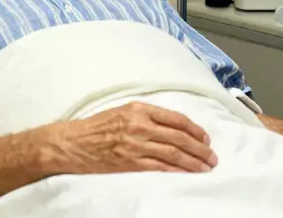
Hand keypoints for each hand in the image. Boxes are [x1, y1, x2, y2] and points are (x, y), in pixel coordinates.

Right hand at [49, 102, 217, 174]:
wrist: (71, 144)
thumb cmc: (94, 127)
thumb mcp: (121, 111)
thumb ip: (145, 115)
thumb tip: (170, 125)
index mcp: (138, 109)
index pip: (175, 118)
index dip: (194, 129)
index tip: (205, 138)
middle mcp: (140, 125)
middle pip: (179, 136)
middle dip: (199, 147)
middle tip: (212, 156)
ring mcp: (135, 144)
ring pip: (173, 152)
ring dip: (193, 161)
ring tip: (206, 167)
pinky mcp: (130, 162)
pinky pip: (159, 167)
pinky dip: (176, 170)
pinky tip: (187, 173)